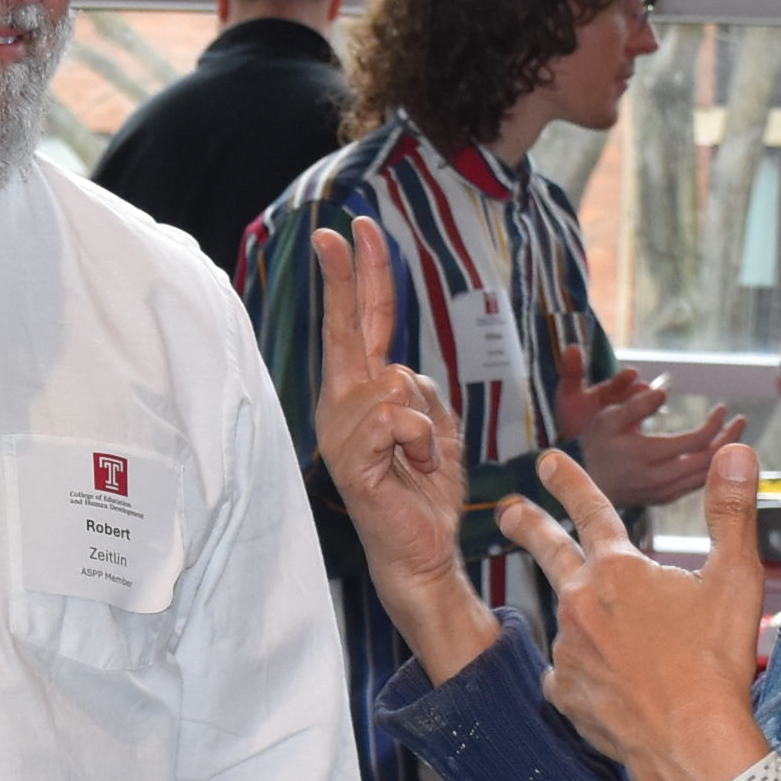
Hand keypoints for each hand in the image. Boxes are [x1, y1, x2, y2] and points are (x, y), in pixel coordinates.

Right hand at [309, 221, 494, 678]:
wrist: (422, 552)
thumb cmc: (427, 495)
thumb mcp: (438, 431)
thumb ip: (421, 393)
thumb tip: (403, 372)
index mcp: (364, 395)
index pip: (362, 326)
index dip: (360, 278)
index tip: (350, 231)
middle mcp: (343, 406)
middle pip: (349, 329)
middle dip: (348, 276)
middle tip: (342, 228)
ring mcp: (342, 432)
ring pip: (393, 382)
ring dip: (424, 421)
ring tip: (420, 458)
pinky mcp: (351, 459)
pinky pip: (396, 418)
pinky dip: (421, 441)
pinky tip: (414, 467)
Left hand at [498, 444, 775, 780]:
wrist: (693, 745)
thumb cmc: (717, 663)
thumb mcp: (736, 578)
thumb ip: (731, 510)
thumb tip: (737, 449)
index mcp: (619, 571)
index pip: (590, 510)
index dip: (570, 481)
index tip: (548, 460)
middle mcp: (581, 604)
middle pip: (548, 552)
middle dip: (527, 525)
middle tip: (508, 511)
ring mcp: (567, 650)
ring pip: (573, 623)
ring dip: (590, 623)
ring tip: (635, 648)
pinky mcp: (564, 693)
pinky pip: (570, 674)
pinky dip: (588, 673)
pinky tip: (614, 685)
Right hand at [559, 340, 747, 514]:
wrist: (576, 485)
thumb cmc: (592, 446)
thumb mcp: (607, 417)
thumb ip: (636, 403)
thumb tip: (664, 390)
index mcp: (649, 455)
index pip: (697, 441)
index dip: (715, 424)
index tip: (723, 408)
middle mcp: (659, 478)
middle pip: (708, 461)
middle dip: (729, 439)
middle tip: (741, 421)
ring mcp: (662, 493)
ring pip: (705, 476)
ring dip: (723, 455)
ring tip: (733, 436)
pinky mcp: (662, 500)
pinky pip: (695, 486)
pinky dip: (710, 470)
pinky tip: (715, 456)